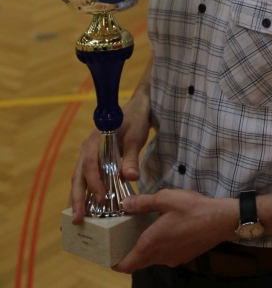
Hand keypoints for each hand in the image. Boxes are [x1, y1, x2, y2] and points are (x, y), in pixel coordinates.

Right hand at [69, 93, 150, 224]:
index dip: (94, 183)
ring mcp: (88, 156)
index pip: (90, 164)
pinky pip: (86, 180)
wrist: (135, 110)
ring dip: (77, 200)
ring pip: (79, 180)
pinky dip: (84, 195)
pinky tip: (86, 211)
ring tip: (75, 222)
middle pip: (79, 176)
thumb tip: (131, 177)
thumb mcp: (136, 137)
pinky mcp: (94, 163)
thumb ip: (131, 157)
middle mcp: (87, 149)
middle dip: (77, 199)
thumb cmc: (134, 121)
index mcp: (95, 141)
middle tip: (76, 220)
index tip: (101, 200)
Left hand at [112, 189, 237, 273]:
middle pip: (139, 263)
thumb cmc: (191, 208)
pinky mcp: (184, 257)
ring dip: (146, 249)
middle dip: (129, 254)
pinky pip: (166, 255)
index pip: (127, 265)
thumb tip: (125, 204)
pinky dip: (160, 247)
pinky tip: (166, 231)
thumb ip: (143, 202)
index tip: (110, 254)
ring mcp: (173, 259)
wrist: (220, 220)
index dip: (116, 263)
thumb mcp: (166, 198)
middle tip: (124, 237)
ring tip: (145, 230)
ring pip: (153, 259)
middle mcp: (160, 256)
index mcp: (151, 243)